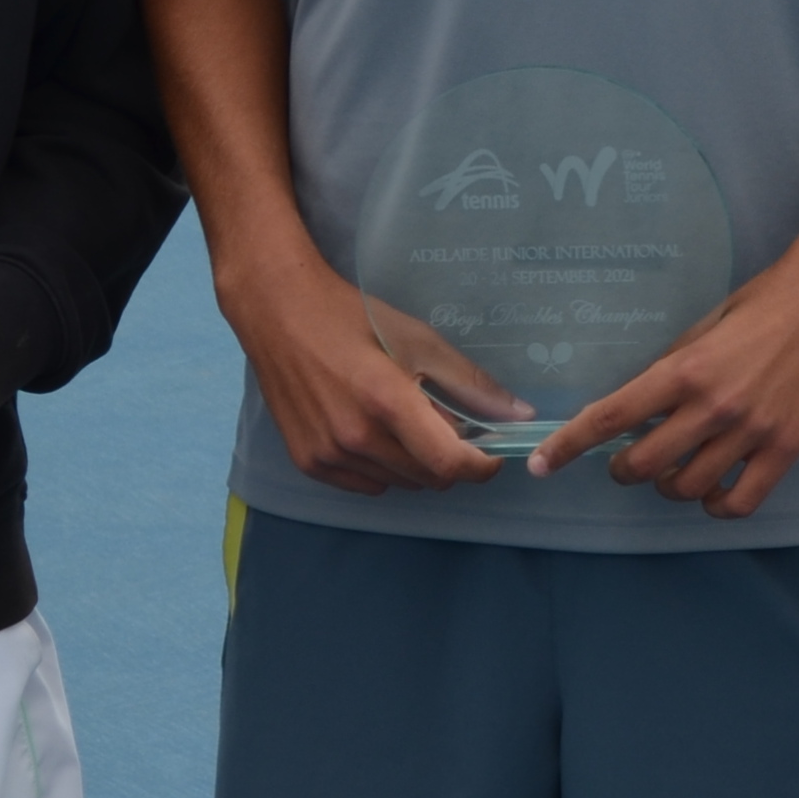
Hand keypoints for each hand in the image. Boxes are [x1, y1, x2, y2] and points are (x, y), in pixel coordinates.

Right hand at [217, 245, 509, 495]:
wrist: (278, 313)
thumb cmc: (353, 317)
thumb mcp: (418, 340)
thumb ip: (470, 383)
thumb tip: (520, 414)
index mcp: (386, 402)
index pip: (448, 464)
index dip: (481, 466)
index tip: (491, 455)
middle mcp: (354, 437)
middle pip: (427, 478)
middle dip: (449, 459)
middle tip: (445, 424)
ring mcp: (327, 454)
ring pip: (398, 484)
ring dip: (414, 464)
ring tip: (403, 421)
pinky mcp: (307, 462)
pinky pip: (366, 484)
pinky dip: (382, 469)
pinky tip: (373, 431)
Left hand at [547, 236, 798, 519]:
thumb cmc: (763, 304)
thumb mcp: (704, 327)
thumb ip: (672, 369)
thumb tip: (641, 407)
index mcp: (684, 370)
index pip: (610, 418)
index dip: (567, 446)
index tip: (541, 464)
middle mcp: (712, 406)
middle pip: (644, 465)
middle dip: (624, 470)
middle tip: (627, 463)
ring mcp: (751, 431)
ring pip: (687, 488)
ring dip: (670, 486)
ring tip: (676, 473)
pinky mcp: (786, 449)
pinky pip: (740, 502)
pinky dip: (716, 505)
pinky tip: (713, 491)